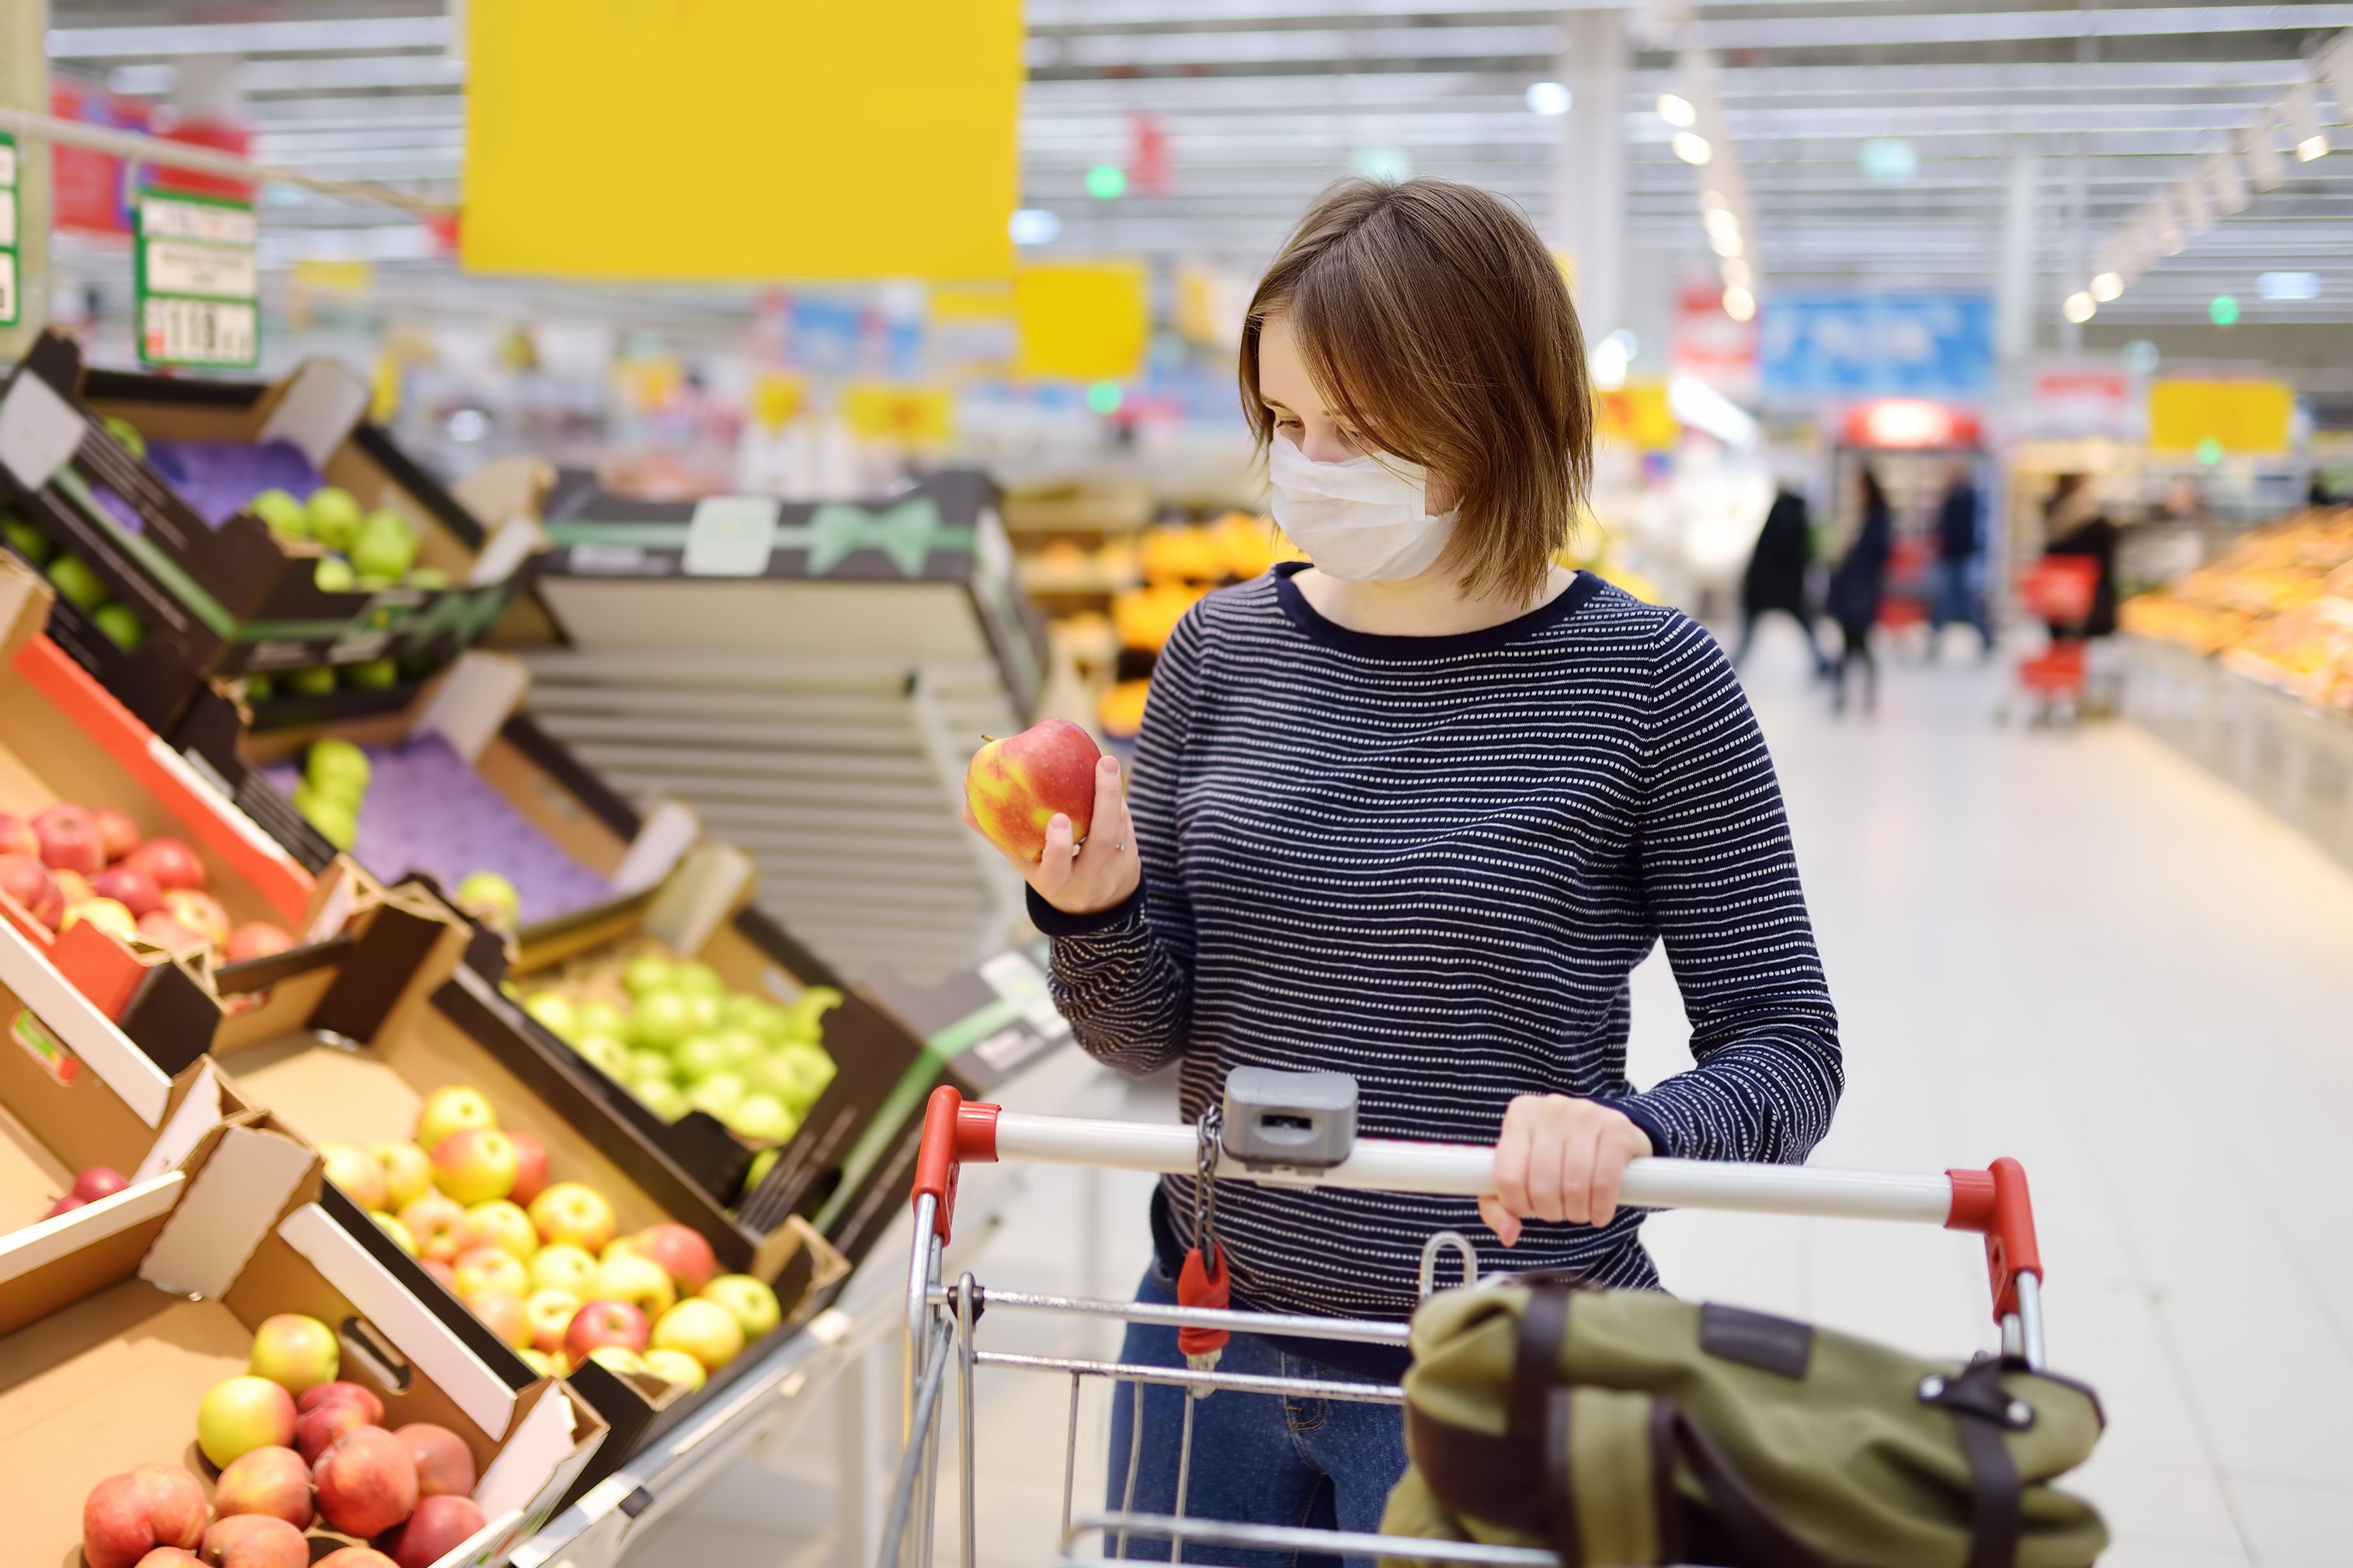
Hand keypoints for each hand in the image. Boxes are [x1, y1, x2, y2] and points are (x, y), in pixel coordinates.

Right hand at [963, 753, 1140, 916]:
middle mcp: (1087, 880)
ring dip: (1114, 796)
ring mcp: (1113, 871)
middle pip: (1102, 841)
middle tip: (1103, 764)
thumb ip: (995, 830)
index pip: (1058, 867)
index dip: (1059, 846)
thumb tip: (965, 790)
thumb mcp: (1023, 860)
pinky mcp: (1131, 860)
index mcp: (1054, 883)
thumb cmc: (1048, 871)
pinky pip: (1127, 827)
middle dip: (1105, 801)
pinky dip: (1119, 803)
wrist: (1094, 907)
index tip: (1057, 819)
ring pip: (1119, 830)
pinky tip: (1110, 779)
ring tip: (1106, 764)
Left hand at [1478, 1095, 1652, 1246]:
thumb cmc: (1558, 1156)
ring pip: (1574, 1185)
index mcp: (1520, 1115)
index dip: (1518, 1205)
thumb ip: (1499, 1206)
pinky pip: (1604, 1181)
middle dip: (1550, 1211)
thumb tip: (1508, 1235)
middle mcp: (1551, 1108)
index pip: (1508, 1177)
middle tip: (1558, 1211)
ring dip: (1576, 1213)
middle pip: (1542, 1185)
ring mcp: (1586, 1114)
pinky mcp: (1617, 1128)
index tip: (1529, 1209)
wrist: (1608, 1135)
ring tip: (1578, 1211)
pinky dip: (1601, 1208)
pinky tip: (1600, 1213)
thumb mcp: (1522, 1173)